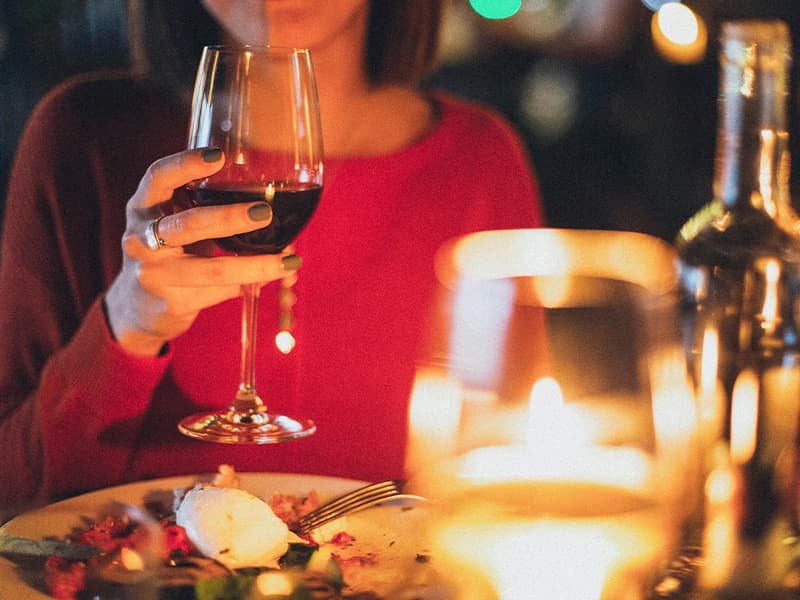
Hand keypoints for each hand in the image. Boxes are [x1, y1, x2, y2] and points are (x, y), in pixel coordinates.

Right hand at [104, 148, 299, 356]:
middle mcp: (140, 238)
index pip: (158, 178)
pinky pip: (218, 292)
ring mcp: (154, 274)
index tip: (219, 155)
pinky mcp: (171, 302)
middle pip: (188, 225)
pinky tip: (268, 280)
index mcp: (143, 207)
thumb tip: (270, 203)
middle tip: (265, 212)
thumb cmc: (168, 252)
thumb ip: (204, 207)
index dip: (186, 164)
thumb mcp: (174, 222)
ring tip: (287, 261)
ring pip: (211, 270)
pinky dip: (247, 285)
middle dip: (229, 218)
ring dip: (253, 265)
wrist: (139, 307)